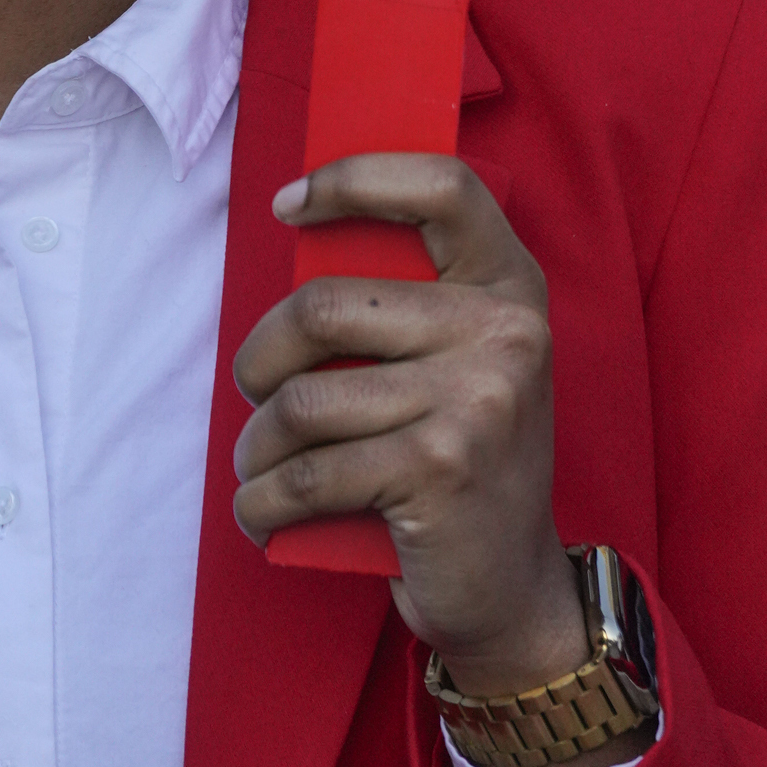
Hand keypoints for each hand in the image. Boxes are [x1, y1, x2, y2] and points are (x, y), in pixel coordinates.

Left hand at [235, 158, 587, 713]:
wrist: (513, 588)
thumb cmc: (462, 457)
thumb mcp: (465, 360)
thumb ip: (411, 301)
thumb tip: (301, 231)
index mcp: (510, 284)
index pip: (442, 185)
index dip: (355, 178)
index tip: (288, 203)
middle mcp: (504, 331)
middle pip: (326, 305)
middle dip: (261, 356)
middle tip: (254, 390)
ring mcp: (476, 400)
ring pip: (303, 401)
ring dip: (256, 443)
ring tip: (258, 464)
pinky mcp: (438, 469)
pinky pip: (308, 475)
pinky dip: (263, 500)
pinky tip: (261, 511)